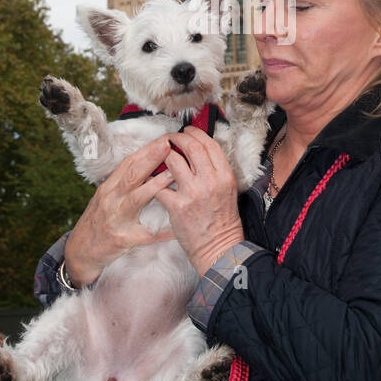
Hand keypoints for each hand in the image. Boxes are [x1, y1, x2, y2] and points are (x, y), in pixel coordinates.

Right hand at [64, 133, 177, 286]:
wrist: (80, 251)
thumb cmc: (98, 221)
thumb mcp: (106, 197)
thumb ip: (124, 182)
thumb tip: (149, 164)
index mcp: (108, 188)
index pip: (128, 163)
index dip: (146, 150)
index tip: (164, 139)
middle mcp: (111, 200)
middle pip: (132, 175)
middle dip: (151, 158)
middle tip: (169, 145)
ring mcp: (117, 219)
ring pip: (137, 199)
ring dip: (155, 185)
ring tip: (174, 175)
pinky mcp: (124, 239)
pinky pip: (146, 234)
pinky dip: (162, 231)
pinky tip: (177, 227)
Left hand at [151, 126, 244, 276]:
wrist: (218, 248)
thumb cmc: (222, 221)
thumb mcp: (228, 190)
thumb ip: (215, 171)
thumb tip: (199, 151)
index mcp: (225, 175)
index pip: (209, 144)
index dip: (196, 133)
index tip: (187, 131)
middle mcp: (210, 181)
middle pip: (191, 147)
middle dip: (177, 138)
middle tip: (170, 139)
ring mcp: (193, 193)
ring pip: (173, 161)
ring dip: (163, 156)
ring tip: (160, 158)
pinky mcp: (177, 206)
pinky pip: (160, 185)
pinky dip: (154, 182)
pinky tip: (153, 182)